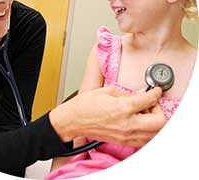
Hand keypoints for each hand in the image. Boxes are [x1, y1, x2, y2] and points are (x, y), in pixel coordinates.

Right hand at [49, 86, 165, 146]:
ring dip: (154, 122)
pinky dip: (147, 131)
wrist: (73, 121)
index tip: (156, 90)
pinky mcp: (123, 142)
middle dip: (159, 110)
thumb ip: (127, 93)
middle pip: (160, 122)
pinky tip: (139, 121)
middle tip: (151, 103)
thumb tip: (140, 94)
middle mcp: (127, 124)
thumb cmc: (85, 105)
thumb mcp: (107, 91)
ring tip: (144, 112)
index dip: (156, 93)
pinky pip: (144, 140)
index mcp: (122, 108)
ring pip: (155, 134)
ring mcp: (126, 136)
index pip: (149, 100)